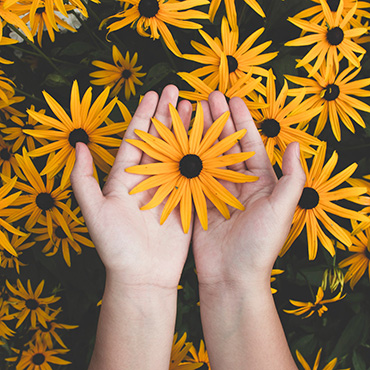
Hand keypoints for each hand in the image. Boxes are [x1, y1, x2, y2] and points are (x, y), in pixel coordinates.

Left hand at [71, 85, 192, 289]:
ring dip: (186, 130)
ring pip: (179, 153)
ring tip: (195, 107)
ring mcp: (169, 189)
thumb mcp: (94, 212)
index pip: (136, 139)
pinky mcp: (185, 201)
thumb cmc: (115, 246)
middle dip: (168, 115)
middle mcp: (148, 179)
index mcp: (125, 178)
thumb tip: (79, 146)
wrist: (142, 275)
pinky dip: (202, 156)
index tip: (153, 94)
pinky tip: (209, 139)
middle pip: (160, 140)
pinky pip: (194, 174)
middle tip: (178, 91)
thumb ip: (83, 179)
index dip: (144, 116)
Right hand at [192, 92, 305, 288]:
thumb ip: (292, 178)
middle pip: (226, 145)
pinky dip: (186, 158)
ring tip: (191, 112)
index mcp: (260, 182)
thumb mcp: (282, 209)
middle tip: (206, 98)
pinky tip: (178, 141)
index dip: (241, 121)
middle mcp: (238, 183)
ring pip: (207, 156)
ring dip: (200, 134)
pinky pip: (192, 175)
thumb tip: (296, 144)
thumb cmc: (259, 245)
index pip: (250, 144)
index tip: (232, 99)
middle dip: (217, 121)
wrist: (231, 276)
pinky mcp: (198, 202)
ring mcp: (216, 191)